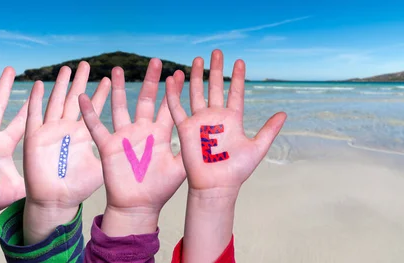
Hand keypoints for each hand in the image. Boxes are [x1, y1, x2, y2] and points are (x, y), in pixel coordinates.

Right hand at [22, 61, 110, 243]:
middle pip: (75, 99)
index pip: (96, 109)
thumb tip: (141, 147)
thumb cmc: (78, 188)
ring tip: (67, 68)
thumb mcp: (102, 167)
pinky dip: (35, 100)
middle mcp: (67, 129)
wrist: (55, 202)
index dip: (103, 93)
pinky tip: (39, 85)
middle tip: (87, 63)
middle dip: (81, 81)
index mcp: (84, 135)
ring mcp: (51, 131)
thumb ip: (115, 153)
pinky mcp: (35, 138)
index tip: (112, 77)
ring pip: (56, 102)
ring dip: (60, 86)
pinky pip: (34, 115)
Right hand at [79, 58, 185, 235]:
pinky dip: (90, 113)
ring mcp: (125, 137)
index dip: (173, 91)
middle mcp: (143, 131)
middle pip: (146, 100)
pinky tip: (83, 97)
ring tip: (116, 70)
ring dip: (118, 89)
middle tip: (155, 61)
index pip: (168, 107)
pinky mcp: (109, 146)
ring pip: (120, 107)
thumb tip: (211, 139)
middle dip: (150, 81)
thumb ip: (190, 151)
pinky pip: (96, 127)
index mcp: (161, 135)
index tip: (179, 73)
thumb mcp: (180, 169)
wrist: (137, 206)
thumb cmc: (160, 190)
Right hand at [166, 50, 285, 196]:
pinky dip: (174, 93)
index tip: (240, 62)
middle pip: (215, 87)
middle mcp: (215, 117)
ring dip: (196, 76)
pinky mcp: (185, 128)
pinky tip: (173, 79)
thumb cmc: (236, 171)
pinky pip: (177, 108)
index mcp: (233, 119)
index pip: (235, 92)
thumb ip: (269, 130)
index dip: (237, 77)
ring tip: (197, 59)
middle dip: (216, 69)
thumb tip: (283, 113)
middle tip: (217, 52)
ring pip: (196, 93)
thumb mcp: (257, 148)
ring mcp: (200, 121)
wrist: (216, 186)